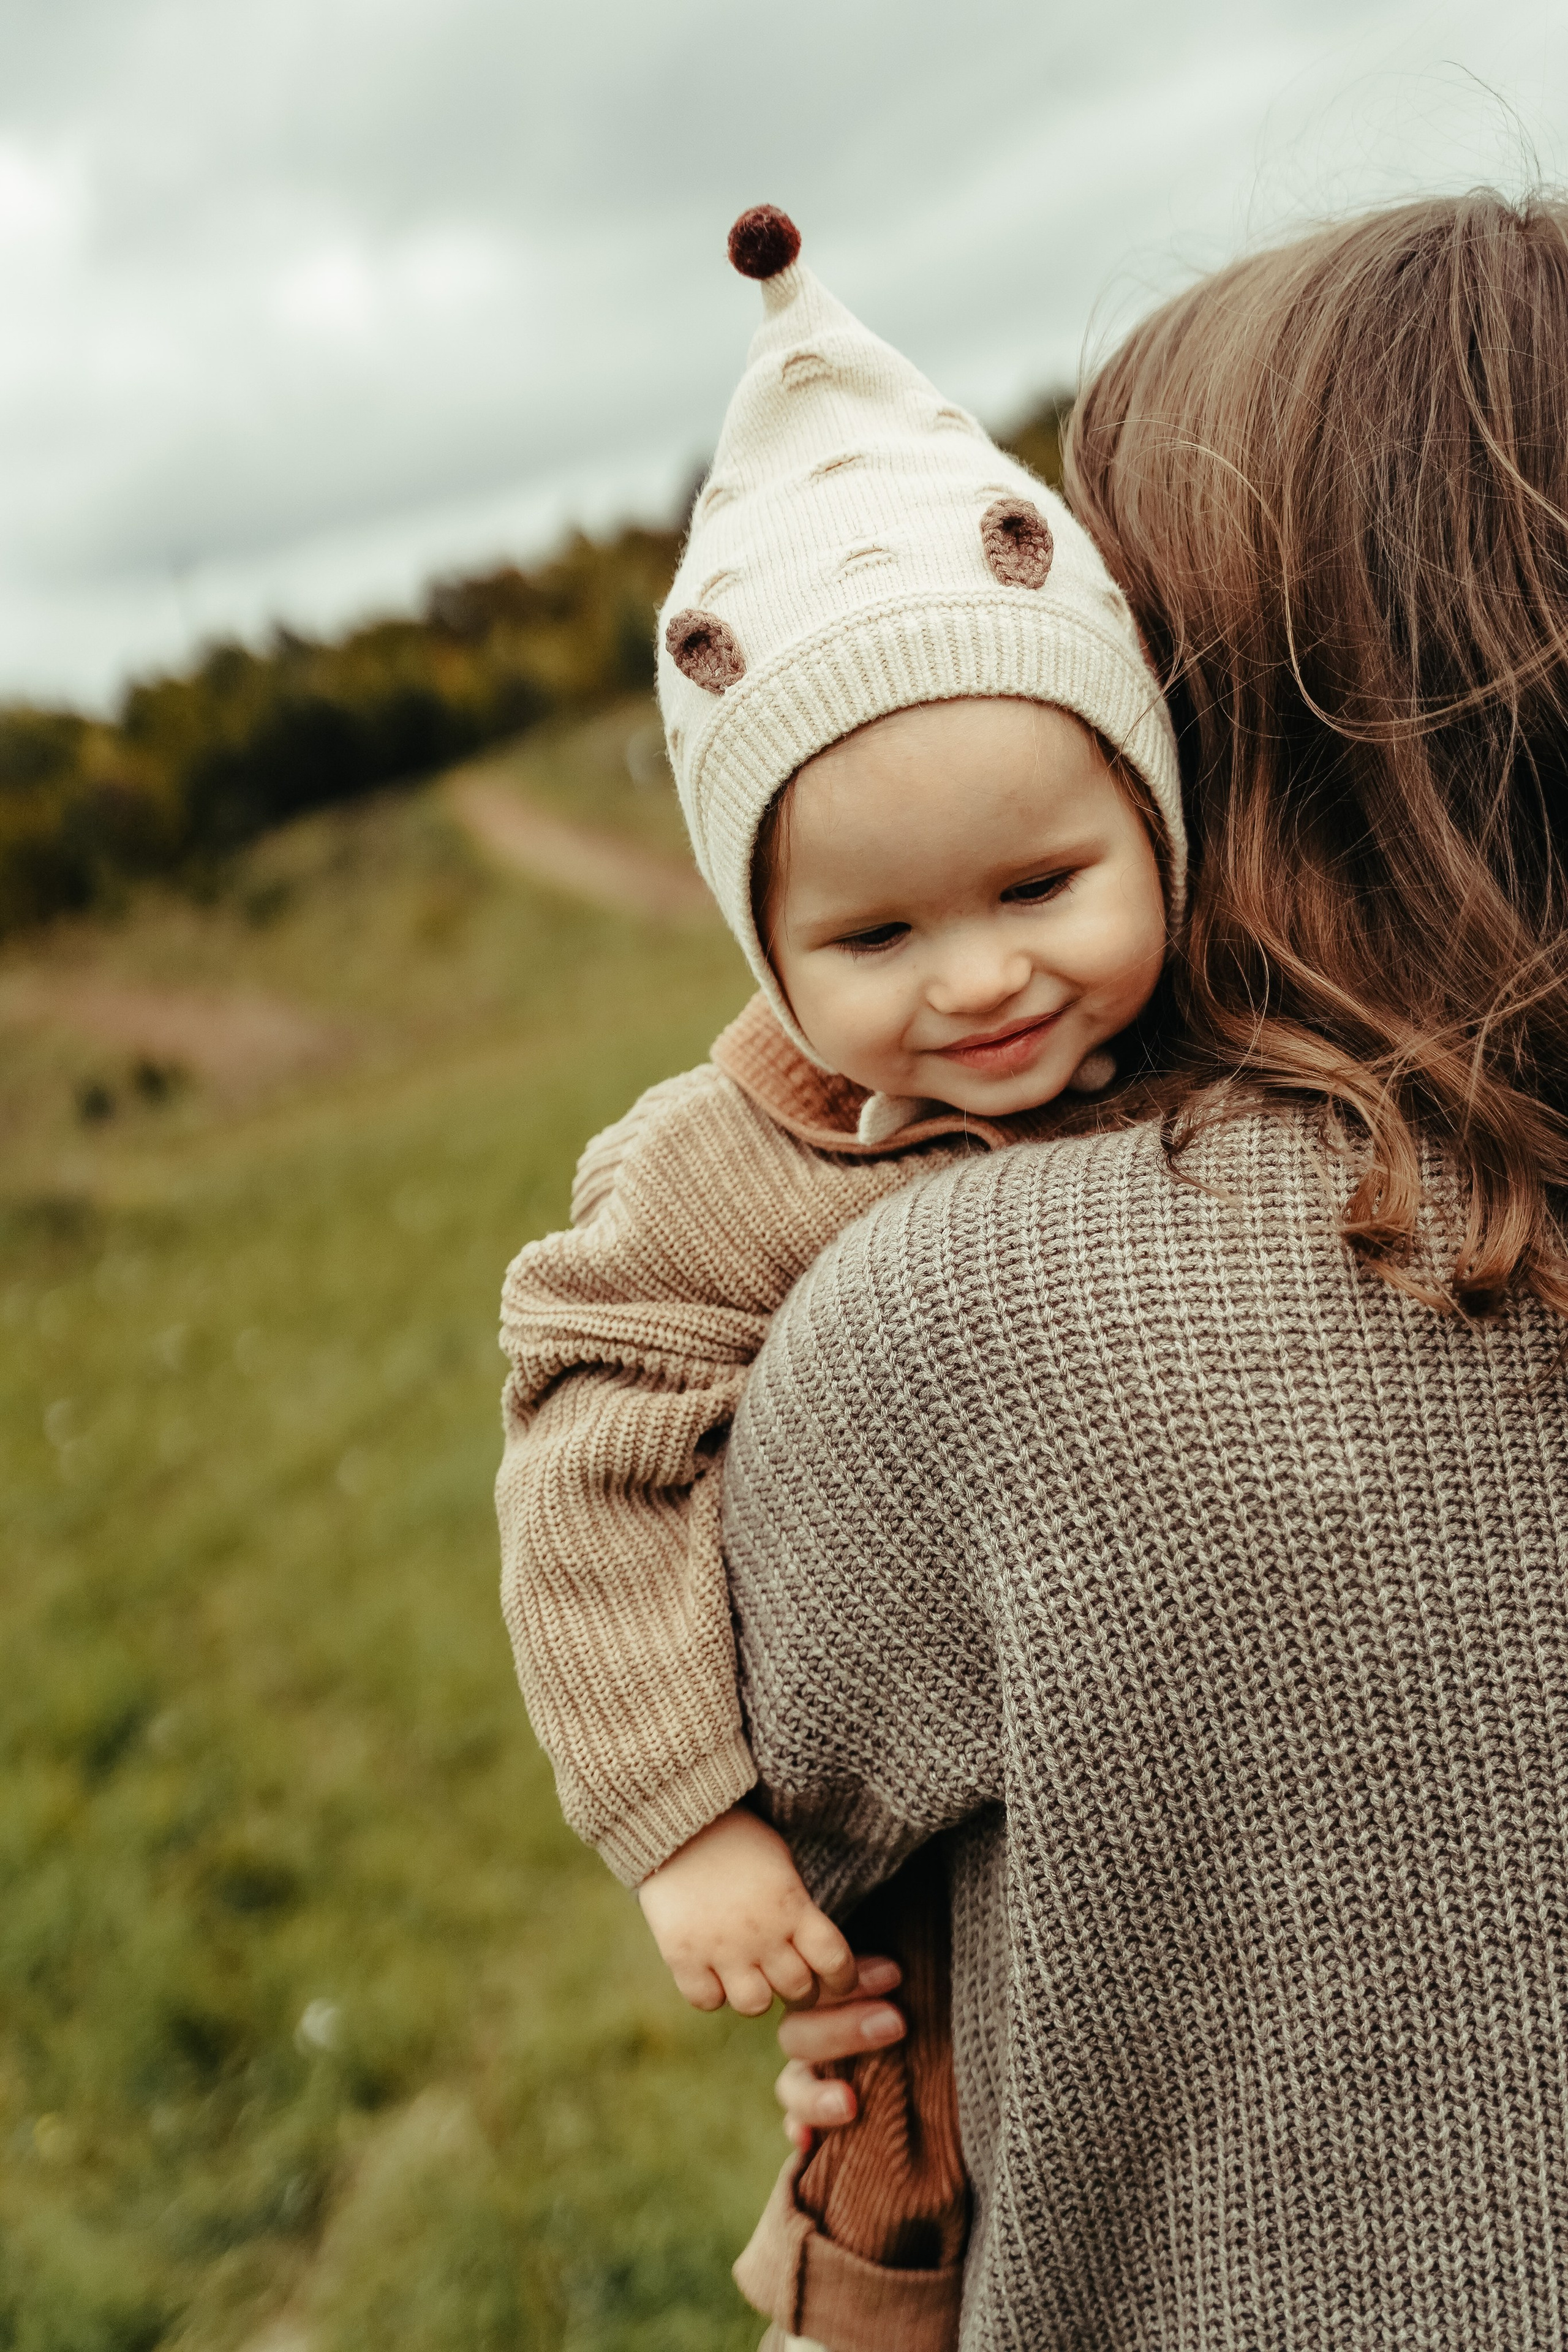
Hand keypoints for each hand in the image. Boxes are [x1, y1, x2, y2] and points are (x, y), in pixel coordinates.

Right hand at [638, 1806, 857, 2015]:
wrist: (676, 1822)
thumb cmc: (736, 1838)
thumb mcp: (781, 1864)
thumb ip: (797, 1907)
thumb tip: (813, 1948)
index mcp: (792, 1906)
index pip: (835, 1961)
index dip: (842, 1978)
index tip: (837, 1979)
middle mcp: (761, 1934)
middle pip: (798, 1989)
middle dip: (801, 1988)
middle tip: (790, 1976)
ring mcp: (720, 1949)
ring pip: (755, 2005)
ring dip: (758, 1994)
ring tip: (750, 1976)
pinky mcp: (682, 1956)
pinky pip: (707, 2001)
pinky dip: (713, 1993)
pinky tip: (712, 1972)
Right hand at [775, 1954, 906, 2151]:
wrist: (923, 2057)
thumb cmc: (915, 2012)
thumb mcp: (904, 1993)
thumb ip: (894, 1979)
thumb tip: (907, 1965)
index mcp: (825, 1997)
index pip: (822, 1984)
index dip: (854, 1980)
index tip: (896, 1975)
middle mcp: (811, 2037)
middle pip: (800, 2033)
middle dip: (844, 2029)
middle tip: (896, 2024)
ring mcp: (809, 2079)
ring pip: (792, 2085)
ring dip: (815, 2095)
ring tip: (849, 2105)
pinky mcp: (813, 2118)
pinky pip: (795, 2126)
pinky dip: (799, 2131)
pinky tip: (807, 2140)